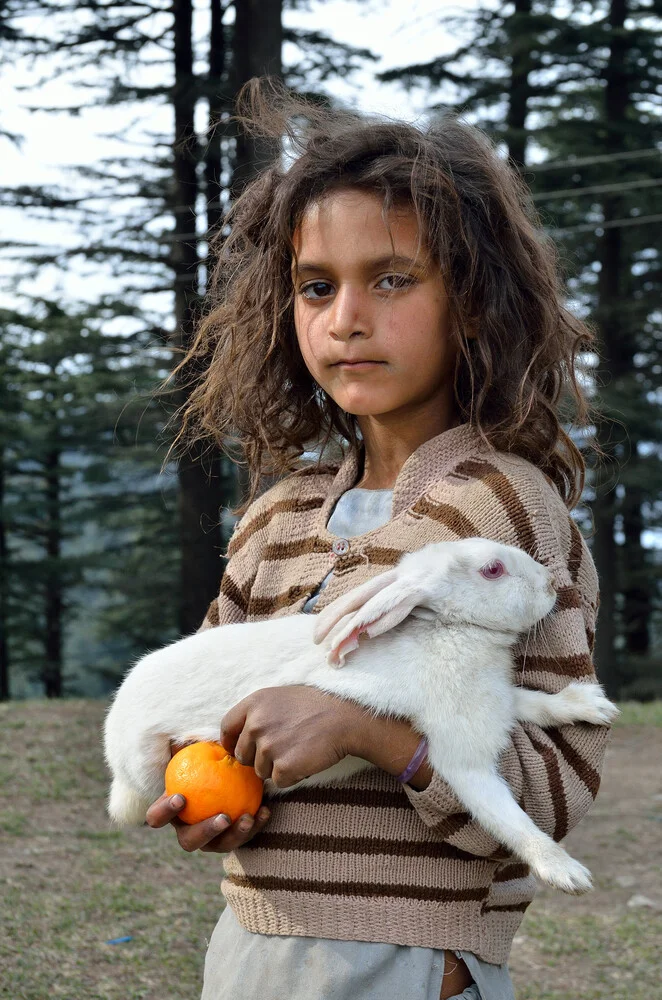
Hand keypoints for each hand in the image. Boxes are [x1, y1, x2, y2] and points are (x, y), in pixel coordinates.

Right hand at [144, 741, 269, 852]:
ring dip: (234, 834)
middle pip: (189, 841)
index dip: (164, 811)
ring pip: (220, 845)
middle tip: (223, 817)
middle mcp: (188, 830)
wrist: (228, 775)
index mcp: (170, 812)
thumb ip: (188, 748)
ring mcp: (211, 840)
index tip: (181, 797)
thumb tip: (182, 738)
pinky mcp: (232, 839)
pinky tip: (265, 811)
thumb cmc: (203, 761)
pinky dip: (255, 825)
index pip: (156, 817)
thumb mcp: (195, 753)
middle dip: (205, 832)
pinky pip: (244, 837)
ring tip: (247, 818)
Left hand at [220, 685, 364, 787]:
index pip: (227, 727)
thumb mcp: (281, 697)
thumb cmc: (315, 706)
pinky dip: (291, 777)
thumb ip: (257, 712)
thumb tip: (240, 733)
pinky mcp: (282, 766)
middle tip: (282, 749)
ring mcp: (268, 746)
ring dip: (276, 767)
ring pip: (260, 771)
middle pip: (242, 755)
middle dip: (257, 758)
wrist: (344, 719)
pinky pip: (278, 781)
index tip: (239, 749)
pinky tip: (305, 760)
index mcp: (253, 703)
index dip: (231, 741)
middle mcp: (256, 724)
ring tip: (298, 751)